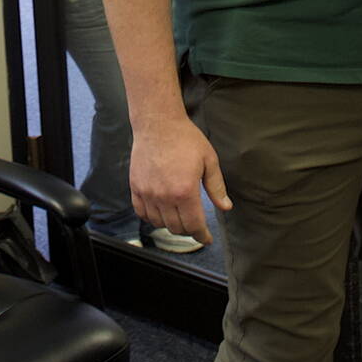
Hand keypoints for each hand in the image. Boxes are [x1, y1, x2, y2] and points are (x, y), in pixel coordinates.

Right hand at [130, 115, 229, 246]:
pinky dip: (151, 217)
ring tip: (179, 216)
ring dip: (170, 224)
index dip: (202, 236)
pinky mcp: (136, 187)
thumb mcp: (209, 160)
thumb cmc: (185, 138)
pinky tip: (160, 212)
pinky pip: (141, 212)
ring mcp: (148, 192)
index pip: (194, 225)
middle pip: (176, 228)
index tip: (206, 239)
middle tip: (195, 224)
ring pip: (159, 223)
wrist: (158, 123)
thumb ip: (217, 187)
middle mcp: (164, 196)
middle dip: (189, 230)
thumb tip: (226, 207)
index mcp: (185, 191)